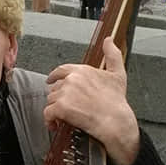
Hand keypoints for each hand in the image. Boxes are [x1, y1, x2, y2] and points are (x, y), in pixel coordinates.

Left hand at [44, 39, 140, 164]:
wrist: (115, 120)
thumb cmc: (116, 101)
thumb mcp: (117, 74)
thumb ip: (112, 55)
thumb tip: (109, 40)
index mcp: (82, 70)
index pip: (61, 70)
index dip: (54, 76)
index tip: (51, 80)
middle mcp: (72, 79)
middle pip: (56, 88)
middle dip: (60, 98)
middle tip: (67, 107)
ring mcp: (65, 93)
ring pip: (51, 100)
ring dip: (56, 109)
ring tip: (64, 116)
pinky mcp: (61, 107)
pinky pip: (48, 113)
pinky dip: (50, 120)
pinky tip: (55, 124)